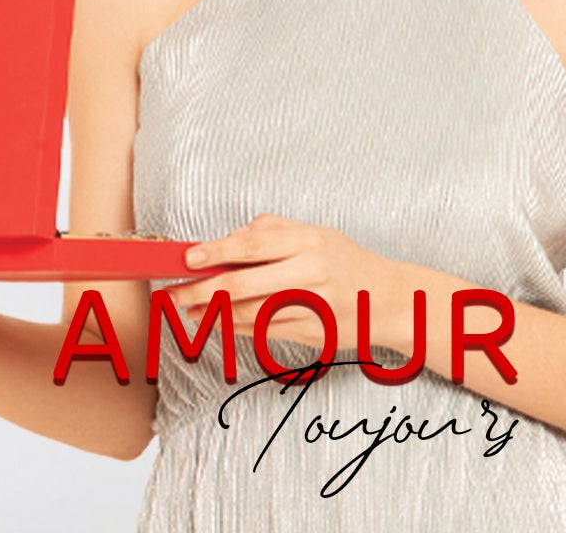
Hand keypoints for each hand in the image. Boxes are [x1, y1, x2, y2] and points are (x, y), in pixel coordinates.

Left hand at [176, 214, 442, 357]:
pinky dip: (238, 328)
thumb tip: (230, 238)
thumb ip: (274, 231)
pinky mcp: (312, 333)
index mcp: (308, 241)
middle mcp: (309, 273)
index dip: (214, 253)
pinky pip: (265, 332)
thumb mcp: (316, 234)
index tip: (187, 259)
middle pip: (242, 284)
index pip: (250, 246)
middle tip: (172, 295)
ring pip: (249, 313)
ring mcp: (311, 307)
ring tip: (189, 311)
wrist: (392, 300)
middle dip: (200, 291)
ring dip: (213, 315)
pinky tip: (221, 324)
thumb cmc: (348, 263)